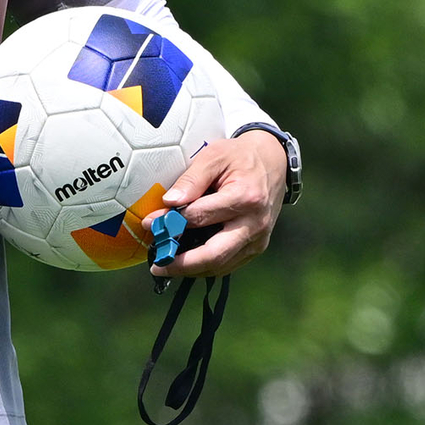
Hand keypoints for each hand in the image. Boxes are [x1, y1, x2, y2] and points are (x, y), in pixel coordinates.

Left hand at [159, 132, 288, 275]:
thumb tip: (169, 203)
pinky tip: (189, 261)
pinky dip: (207, 266)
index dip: (171, 223)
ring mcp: (259, 238)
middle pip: (214, 255)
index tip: (150, 224)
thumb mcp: (214, 155)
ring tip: (168, 265)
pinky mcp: (258, 246)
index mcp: (244, 197)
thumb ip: (191, 180)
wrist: (274, 162)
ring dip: (192, 269)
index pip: (200, 217)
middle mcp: (254, 223)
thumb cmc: (240, 157)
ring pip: (221, 266)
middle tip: (158, 267)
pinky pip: (229, 264)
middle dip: (182, 265)